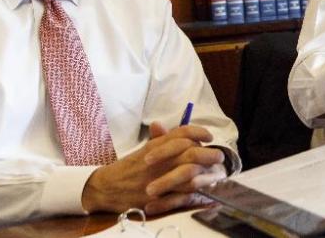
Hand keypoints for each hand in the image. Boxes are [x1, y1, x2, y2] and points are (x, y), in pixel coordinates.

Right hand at [81, 122, 226, 214]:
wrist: (105, 187)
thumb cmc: (129, 167)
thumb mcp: (145, 149)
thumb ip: (161, 138)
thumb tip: (175, 126)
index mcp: (156, 146)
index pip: (182, 133)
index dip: (199, 132)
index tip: (209, 136)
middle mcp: (158, 161)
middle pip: (191, 153)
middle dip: (209, 154)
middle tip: (219, 157)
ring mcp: (157, 180)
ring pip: (189, 175)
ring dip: (205, 175)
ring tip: (214, 175)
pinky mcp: (155, 198)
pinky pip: (179, 196)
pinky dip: (193, 194)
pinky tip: (201, 191)